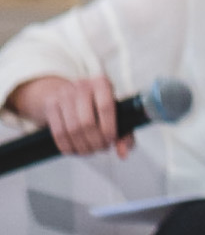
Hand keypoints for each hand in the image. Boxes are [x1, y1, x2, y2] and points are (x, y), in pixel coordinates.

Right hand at [7, 75, 129, 157]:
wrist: (66, 92)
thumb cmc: (94, 104)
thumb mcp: (113, 111)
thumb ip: (123, 132)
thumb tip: (123, 152)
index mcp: (102, 83)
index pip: (105, 108)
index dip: (108, 129)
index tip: (110, 141)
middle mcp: (82, 85)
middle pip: (87, 122)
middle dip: (95, 141)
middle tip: (100, 148)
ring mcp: (64, 95)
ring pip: (72, 129)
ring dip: (82, 146)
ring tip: (89, 150)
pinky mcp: (50, 105)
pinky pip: (59, 132)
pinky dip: (67, 146)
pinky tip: (74, 150)